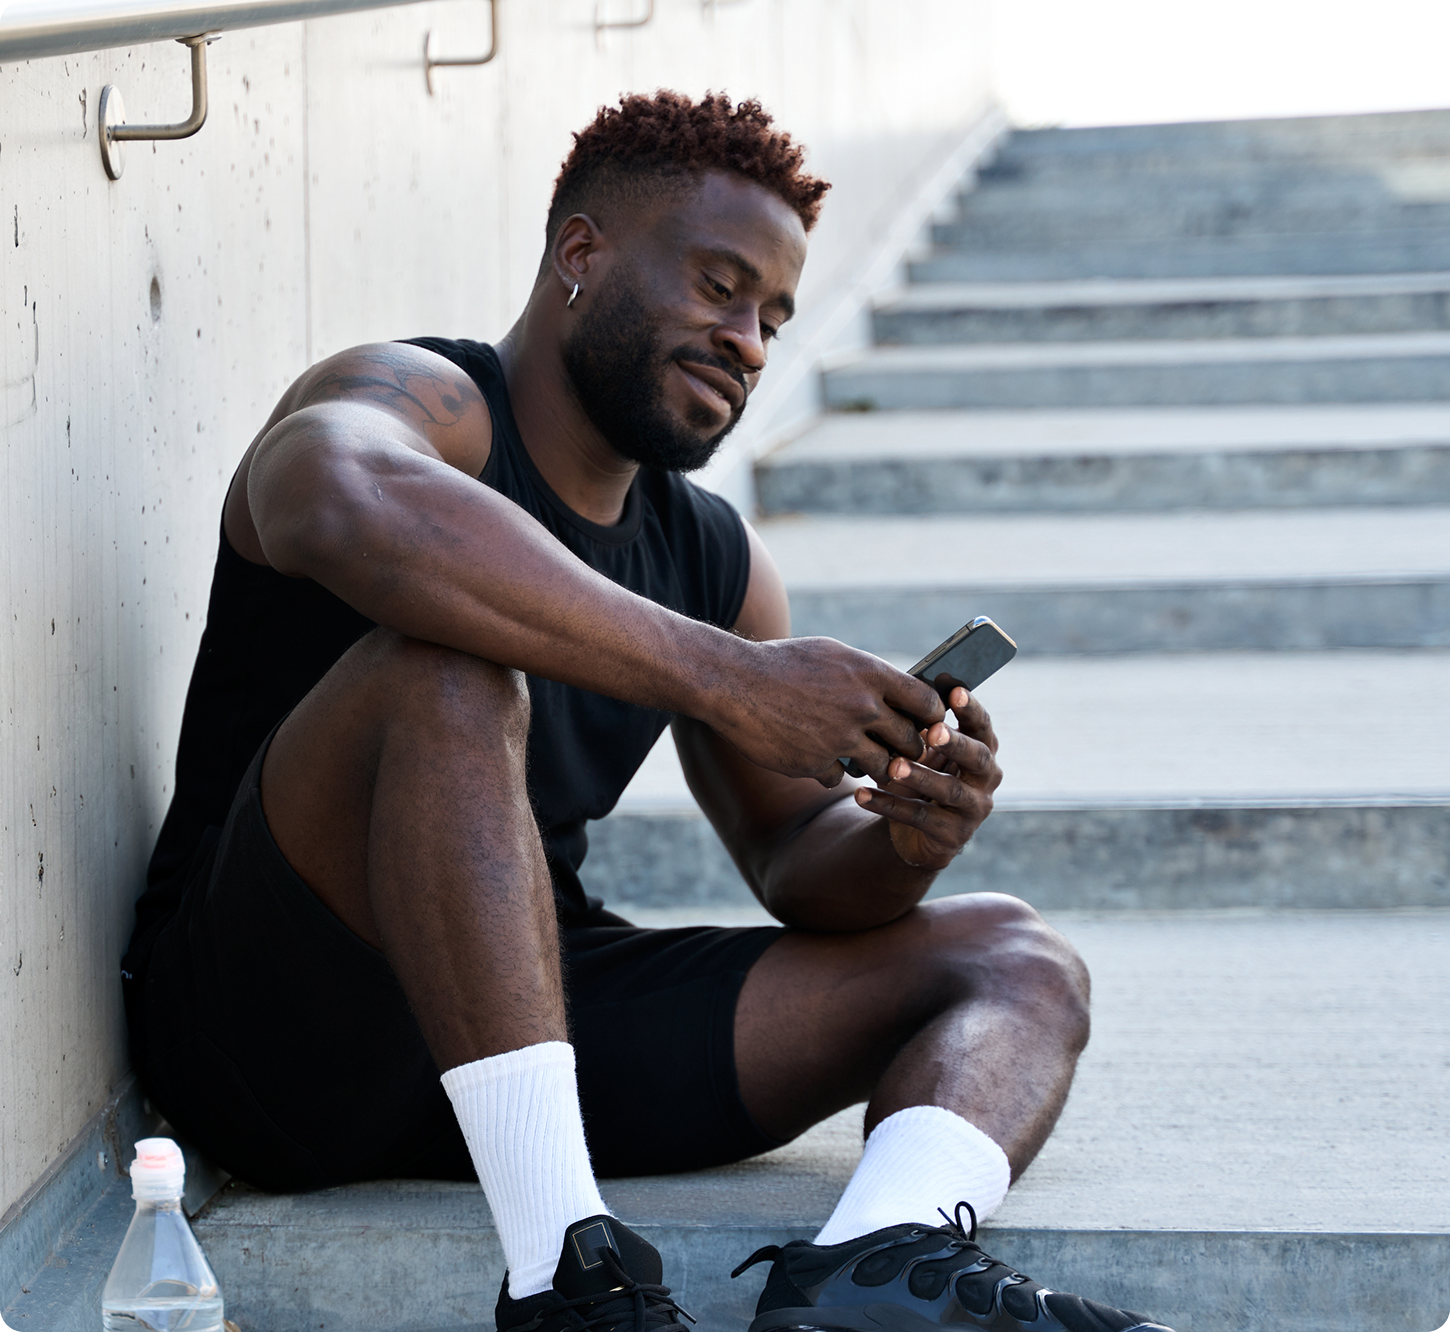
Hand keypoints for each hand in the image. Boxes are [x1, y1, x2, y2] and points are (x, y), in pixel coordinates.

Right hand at [712, 637, 945, 786]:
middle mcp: (861, 707)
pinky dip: (829, 771)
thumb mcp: (832, 655)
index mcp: (870, 674)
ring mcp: (839, 738)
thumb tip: (903, 691)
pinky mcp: (815, 763)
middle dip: (907, 747)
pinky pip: (838, 777)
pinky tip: (815, 756)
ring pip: (882, 766)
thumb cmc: (784, 663)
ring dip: (877, 765)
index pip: (927, 702)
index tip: (927, 722)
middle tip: (899, 748)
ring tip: (862, 757)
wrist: (734, 682)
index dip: (932, 716)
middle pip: (910, 741)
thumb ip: (868, 675)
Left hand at [853, 686, 1001, 868]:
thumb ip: (918, 731)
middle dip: (955, 744)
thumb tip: (895, 700)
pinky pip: (919, 817)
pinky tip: (862, 795)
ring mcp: (974, 809)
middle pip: (977, 758)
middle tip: (933, 732)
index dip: (971, 709)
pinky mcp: (954, 836)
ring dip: (920, 776)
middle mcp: (987, 779)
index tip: (954, 691)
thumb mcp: (922, 753)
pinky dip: (888, 805)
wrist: (917, 832)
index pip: (982, 726)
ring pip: (949, 790)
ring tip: (893, 767)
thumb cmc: (922, 777)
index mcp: (982, 750)